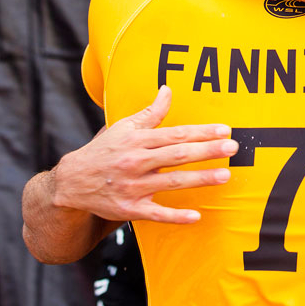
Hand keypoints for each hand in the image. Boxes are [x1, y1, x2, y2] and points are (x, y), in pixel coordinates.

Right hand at [51, 86, 236, 223]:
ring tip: (225, 176)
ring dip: (200, 179)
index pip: (175, 134)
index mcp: (137, 141)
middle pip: (177, 155)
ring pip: (172, 182)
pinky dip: (176, 216)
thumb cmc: (104, 151)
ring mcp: (133, 186)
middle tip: (232, 148)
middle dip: (206, 151)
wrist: (72, 182)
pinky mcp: (130, 209)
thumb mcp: (124, 127)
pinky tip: (196, 216)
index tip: (225, 130)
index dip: (201, 132)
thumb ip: (151, 112)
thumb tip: (168, 89)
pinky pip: (156, 213)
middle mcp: (136, 162)